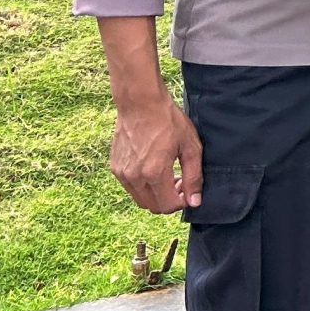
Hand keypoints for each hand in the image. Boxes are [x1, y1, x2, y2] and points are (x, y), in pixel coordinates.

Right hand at [110, 92, 202, 213]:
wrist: (140, 103)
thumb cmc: (168, 121)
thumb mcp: (190, 147)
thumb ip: (193, 177)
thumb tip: (194, 202)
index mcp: (154, 173)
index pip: (168, 206)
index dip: (182, 202)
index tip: (188, 190)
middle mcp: (134, 177)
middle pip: (153, 207)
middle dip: (169, 201)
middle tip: (179, 183)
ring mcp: (121, 173)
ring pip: (140, 199)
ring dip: (156, 195)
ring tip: (168, 175)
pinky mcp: (115, 167)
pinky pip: (130, 187)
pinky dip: (143, 186)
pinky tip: (153, 168)